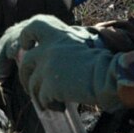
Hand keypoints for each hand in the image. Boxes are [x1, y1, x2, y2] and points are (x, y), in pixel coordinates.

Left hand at [0, 15, 121, 110]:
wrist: (108, 75)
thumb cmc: (99, 63)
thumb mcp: (78, 46)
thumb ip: (60, 50)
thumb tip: (46, 67)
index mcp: (58, 35)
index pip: (33, 26)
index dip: (26, 36)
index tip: (27, 47)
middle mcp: (49, 48)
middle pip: (26, 62)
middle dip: (26, 78)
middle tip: (33, 90)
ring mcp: (47, 66)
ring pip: (32, 84)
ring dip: (41, 96)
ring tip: (55, 102)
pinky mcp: (49, 85)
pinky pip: (42, 99)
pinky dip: (50, 105)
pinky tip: (61, 106)